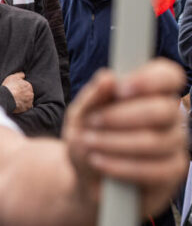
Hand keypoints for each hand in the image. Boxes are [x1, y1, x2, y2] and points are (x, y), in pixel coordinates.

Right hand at [2, 72, 33, 113]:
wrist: (6, 97)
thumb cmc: (9, 86)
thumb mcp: (13, 77)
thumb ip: (20, 75)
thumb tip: (24, 74)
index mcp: (28, 85)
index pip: (27, 87)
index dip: (21, 88)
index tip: (16, 89)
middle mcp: (31, 93)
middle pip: (28, 94)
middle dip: (24, 94)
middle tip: (16, 95)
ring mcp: (30, 101)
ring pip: (28, 100)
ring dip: (24, 100)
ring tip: (16, 100)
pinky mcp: (27, 108)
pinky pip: (27, 107)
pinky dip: (24, 106)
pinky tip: (18, 105)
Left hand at [63, 60, 187, 217]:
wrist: (84, 177)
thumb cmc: (87, 139)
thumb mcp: (80, 116)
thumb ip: (93, 97)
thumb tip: (107, 77)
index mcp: (148, 93)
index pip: (168, 76)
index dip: (149, 79)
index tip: (121, 88)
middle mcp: (168, 116)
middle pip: (164, 109)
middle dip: (121, 116)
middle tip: (93, 122)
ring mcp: (174, 145)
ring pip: (156, 141)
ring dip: (114, 142)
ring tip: (89, 144)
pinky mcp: (172, 173)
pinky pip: (155, 170)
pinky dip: (121, 166)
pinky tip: (99, 162)